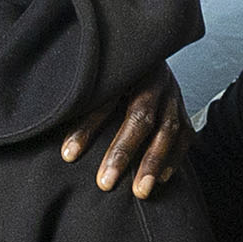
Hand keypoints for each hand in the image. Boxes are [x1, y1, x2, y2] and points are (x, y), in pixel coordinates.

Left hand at [55, 61, 186, 197]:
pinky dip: (174, 158)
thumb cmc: (114, 69)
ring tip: (140, 191)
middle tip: (105, 183)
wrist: (147, 49)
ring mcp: (172, 95)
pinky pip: (185, 136)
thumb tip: (57, 131)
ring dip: (153, 162)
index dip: (86, 128)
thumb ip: (81, 97)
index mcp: (127, 68)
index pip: (104, 100)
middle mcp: (154, 80)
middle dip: (123, 152)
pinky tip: (162, 179)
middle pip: (140, 118)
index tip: (69, 155)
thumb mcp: (98, 74)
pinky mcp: (183, 109)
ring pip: (168, 130)